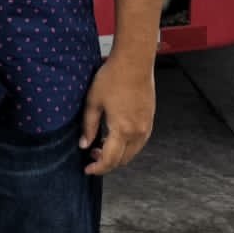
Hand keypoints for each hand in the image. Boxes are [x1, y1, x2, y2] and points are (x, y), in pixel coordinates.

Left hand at [79, 57, 154, 174]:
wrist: (134, 62)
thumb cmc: (113, 78)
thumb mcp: (93, 101)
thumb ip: (88, 126)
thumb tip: (84, 145)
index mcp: (122, 129)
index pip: (109, 160)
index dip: (97, 169)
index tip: (87, 169)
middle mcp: (137, 132)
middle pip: (122, 160)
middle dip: (106, 163)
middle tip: (91, 154)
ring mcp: (146, 127)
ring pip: (132, 153)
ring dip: (117, 155)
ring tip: (100, 144)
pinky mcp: (150, 121)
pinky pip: (139, 142)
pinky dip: (126, 146)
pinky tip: (114, 135)